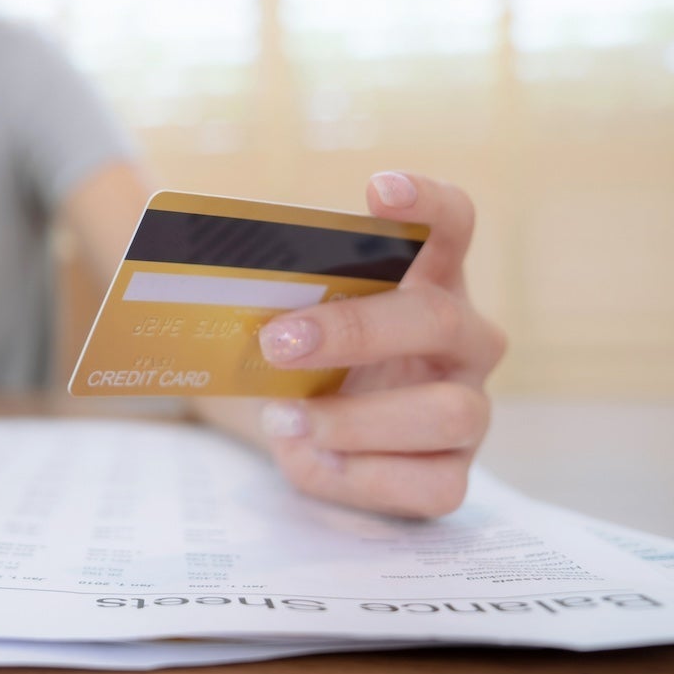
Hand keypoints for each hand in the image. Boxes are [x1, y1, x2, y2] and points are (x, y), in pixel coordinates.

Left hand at [231, 172, 504, 518]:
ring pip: (447, 412)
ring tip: (282, 418)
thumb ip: (269, 291)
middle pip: (434, 319)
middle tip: (276, 342)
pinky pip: (433, 485)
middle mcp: (464, 338)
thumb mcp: (284, 318)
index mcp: (430, 278)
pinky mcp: (453, 474)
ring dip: (354, 418)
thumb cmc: (301, 356)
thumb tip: (203, 278)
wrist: (300, 434)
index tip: (379, 189)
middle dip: (352, 331)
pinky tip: (316, 459)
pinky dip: (364, 475)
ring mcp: (469, 407)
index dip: (427, 203)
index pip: (452, 223)